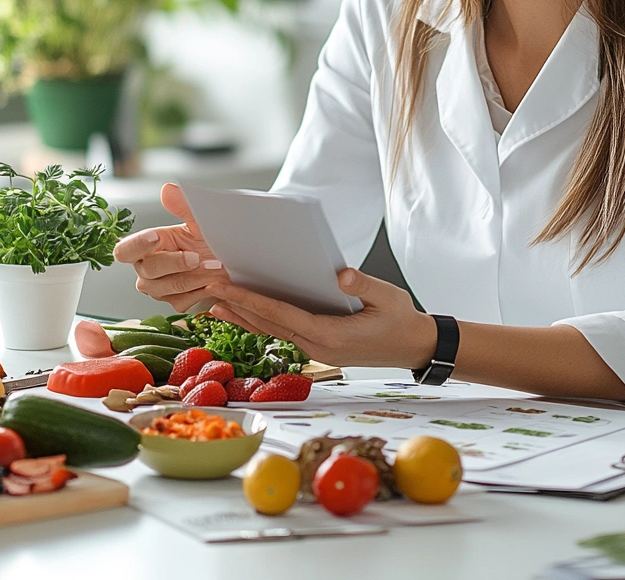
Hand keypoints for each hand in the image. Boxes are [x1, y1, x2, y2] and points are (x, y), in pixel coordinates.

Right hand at [113, 182, 229, 311]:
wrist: (232, 259)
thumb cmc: (210, 238)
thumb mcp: (200, 221)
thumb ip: (183, 206)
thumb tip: (167, 189)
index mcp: (147, 245)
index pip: (125, 250)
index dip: (137, 244)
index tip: (156, 237)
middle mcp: (148, 269)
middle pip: (148, 271)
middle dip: (175, 263)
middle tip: (198, 257)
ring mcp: (161, 288)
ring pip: (165, 288)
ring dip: (193, 278)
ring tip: (215, 267)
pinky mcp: (177, 302)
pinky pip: (182, 301)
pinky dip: (200, 291)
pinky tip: (215, 282)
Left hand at [205, 269, 436, 369]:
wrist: (413, 347)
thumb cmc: (402, 320)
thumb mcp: (389, 296)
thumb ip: (364, 284)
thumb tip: (340, 273)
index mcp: (331, 336)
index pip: (282, 315)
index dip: (252, 300)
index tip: (227, 288)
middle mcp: (318, 346)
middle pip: (269, 325)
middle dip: (238, 307)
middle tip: (210, 289)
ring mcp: (317, 350)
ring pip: (272, 332)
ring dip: (244, 318)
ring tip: (217, 302)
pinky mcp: (319, 348)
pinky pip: (283, 334)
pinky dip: (261, 322)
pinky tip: (247, 314)